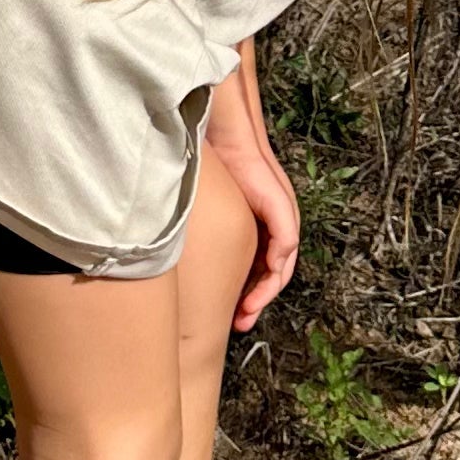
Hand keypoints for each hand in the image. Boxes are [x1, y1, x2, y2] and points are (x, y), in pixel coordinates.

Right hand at [202, 92, 301, 332]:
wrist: (227, 136)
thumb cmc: (214, 168)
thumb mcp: (210, 208)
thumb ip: (206, 230)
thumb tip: (176, 254)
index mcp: (258, 226)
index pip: (258, 268)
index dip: (246, 293)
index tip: (231, 314)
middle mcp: (275, 224)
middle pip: (272, 274)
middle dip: (256, 301)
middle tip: (239, 323)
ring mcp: (282, 217)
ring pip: (281, 267)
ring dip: (264, 293)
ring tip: (245, 314)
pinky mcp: (281, 209)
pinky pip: (284, 248)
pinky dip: (273, 269)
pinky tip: (258, 287)